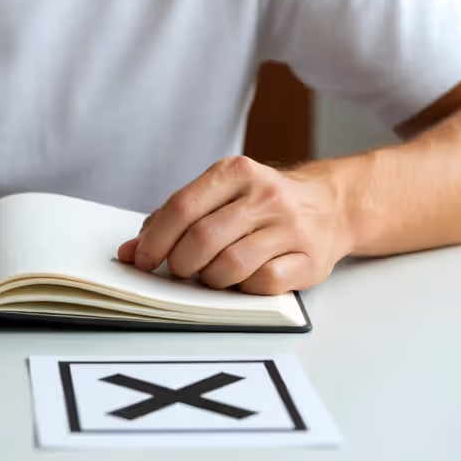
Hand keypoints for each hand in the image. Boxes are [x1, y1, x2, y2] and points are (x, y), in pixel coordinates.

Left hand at [117, 157, 351, 294]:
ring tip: (212, 274)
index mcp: (236, 172)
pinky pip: (262, 283)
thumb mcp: (220, 195)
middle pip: (203, 239)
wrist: (330, 206)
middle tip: (178, 270)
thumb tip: (130, 250)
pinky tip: (244, 279)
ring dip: (211, 279)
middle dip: (180, 263)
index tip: (141, 259)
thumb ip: (174, 218)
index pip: (182, 207)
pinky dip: (244, 288)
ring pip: (231, 265)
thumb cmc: (260, 205)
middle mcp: (265, 195)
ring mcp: (291, 227)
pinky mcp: (310, 258)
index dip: (155, 238)